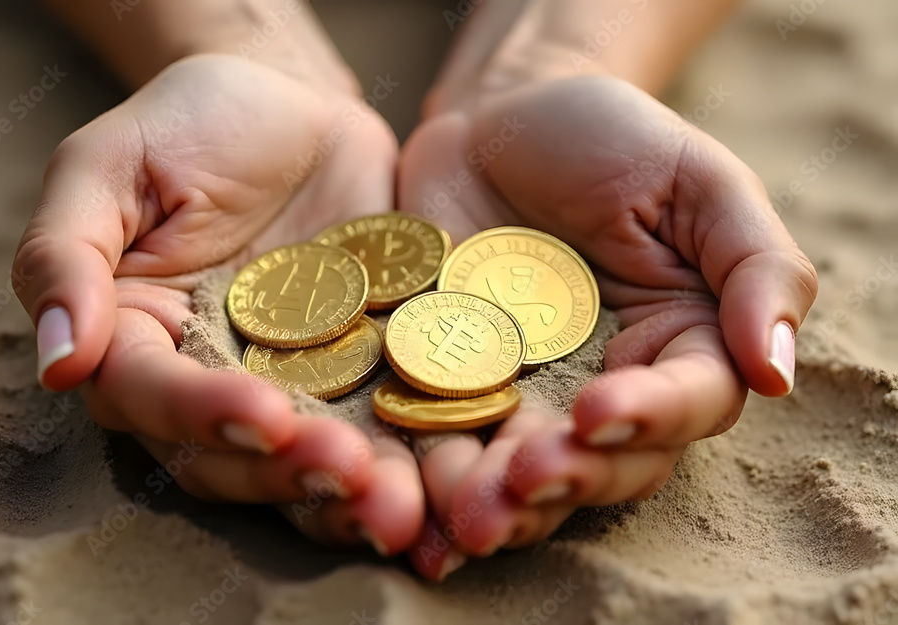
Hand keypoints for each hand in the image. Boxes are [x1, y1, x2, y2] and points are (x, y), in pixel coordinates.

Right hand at [12, 54, 422, 553]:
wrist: (298, 106)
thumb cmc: (190, 123)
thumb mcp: (110, 164)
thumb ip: (67, 255)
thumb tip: (58, 361)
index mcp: (137, 341)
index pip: (153, 399)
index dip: (202, 416)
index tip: (264, 418)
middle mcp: (211, 382)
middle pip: (234, 458)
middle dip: (290, 474)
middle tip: (351, 473)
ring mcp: (294, 385)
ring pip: (309, 462)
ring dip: (354, 492)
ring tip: (403, 503)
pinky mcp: (365, 375)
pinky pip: (385, 426)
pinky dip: (414, 457)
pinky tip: (452, 471)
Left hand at [398, 72, 816, 577]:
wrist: (493, 121)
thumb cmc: (610, 138)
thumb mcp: (699, 181)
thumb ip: (755, 268)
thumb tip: (778, 371)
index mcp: (680, 345)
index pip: (688, 402)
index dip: (652, 416)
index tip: (604, 409)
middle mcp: (606, 387)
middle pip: (605, 463)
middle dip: (569, 477)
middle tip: (526, 479)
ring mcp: (524, 394)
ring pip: (523, 472)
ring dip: (499, 501)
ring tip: (468, 516)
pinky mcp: (449, 389)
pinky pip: (443, 441)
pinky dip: (430, 474)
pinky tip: (411, 501)